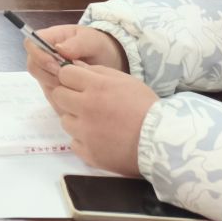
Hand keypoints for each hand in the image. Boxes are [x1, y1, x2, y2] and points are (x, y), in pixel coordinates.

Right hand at [24, 24, 126, 92]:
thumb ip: (76, 44)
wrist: (109, 60)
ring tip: (76, 89)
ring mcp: (48, 73)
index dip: (39, 56)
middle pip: (33, 66)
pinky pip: (52, 96)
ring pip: (41, 83)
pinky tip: (77, 99)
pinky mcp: (55, 87)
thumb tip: (58, 48)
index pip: (31, 44)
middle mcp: (44, 56)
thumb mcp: (91, 40)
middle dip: (47, 75)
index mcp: (49, 39)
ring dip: (56, 88)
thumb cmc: (98, 45)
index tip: (56, 66)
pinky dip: (62, 100)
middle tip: (67, 80)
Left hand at [46, 61, 160, 178]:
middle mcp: (86, 108)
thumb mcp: (125, 81)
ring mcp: (86, 133)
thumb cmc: (146, 107)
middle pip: (59, 96)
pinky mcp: (89, 154)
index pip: (64, 74)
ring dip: (76, 120)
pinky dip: (84, 141)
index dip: (71, 78)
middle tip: (85, 103)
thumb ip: (98, 72)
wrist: (162, 142)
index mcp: (96, 87)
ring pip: (65, 121)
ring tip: (96, 123)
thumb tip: (74, 66)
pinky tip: (99, 139)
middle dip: (69, 97)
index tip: (79, 84)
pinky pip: (74, 143)